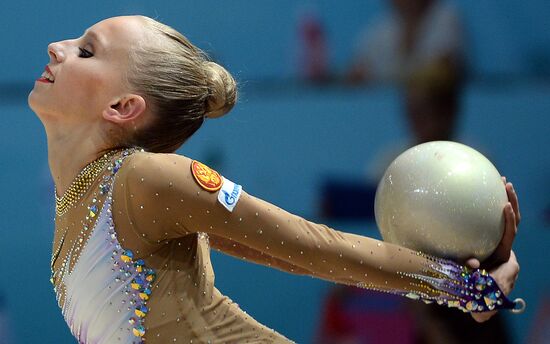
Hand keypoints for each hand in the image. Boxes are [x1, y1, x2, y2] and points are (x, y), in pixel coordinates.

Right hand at [466, 177, 520, 321]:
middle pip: (514, 220)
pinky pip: (494, 220)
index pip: (510, 233)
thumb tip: (472, 263)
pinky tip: (483, 194)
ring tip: (500, 182)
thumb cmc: (474, 287)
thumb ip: (472, 271)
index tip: (505, 206)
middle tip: (506, 184)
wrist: (480, 294)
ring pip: (507, 218)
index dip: (509, 219)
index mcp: (503, 253)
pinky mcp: (491, 238)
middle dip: (512, 201)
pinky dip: (492, 207)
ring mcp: (498, 240)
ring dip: (505, 200)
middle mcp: (504, 245)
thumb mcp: (473, 281)